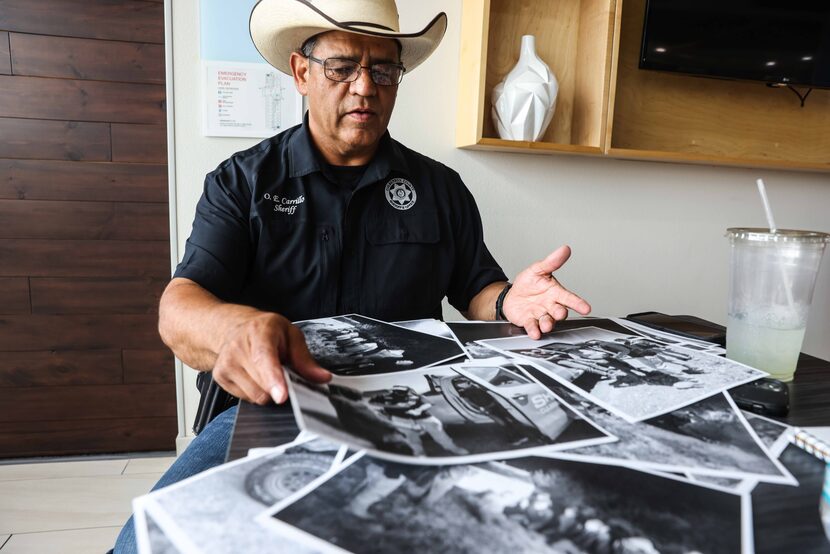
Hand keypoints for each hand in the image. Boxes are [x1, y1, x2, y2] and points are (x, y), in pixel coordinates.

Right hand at [212, 313, 330, 404]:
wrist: (234, 328)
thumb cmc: (266, 330)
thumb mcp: (291, 335)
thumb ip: (305, 359)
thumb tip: (322, 377)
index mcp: (259, 332)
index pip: (265, 358)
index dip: (273, 379)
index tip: (282, 396)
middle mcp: (237, 347)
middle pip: (263, 385)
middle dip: (280, 386)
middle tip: (284, 372)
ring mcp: (226, 363)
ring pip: (256, 396)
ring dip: (268, 391)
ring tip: (267, 371)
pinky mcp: (220, 377)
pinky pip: (246, 399)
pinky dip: (256, 392)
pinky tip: (255, 376)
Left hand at [503, 245, 590, 338]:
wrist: (512, 295)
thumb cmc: (529, 284)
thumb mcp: (538, 270)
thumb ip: (551, 262)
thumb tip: (565, 249)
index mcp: (555, 293)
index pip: (569, 298)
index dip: (578, 303)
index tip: (587, 308)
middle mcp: (550, 306)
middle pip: (560, 311)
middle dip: (560, 313)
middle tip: (560, 312)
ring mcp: (540, 315)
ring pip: (548, 321)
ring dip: (548, 324)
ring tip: (546, 324)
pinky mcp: (529, 322)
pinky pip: (533, 327)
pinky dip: (534, 331)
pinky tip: (535, 333)